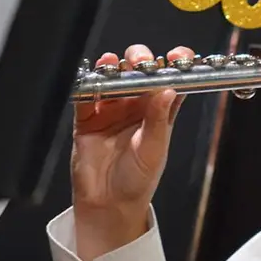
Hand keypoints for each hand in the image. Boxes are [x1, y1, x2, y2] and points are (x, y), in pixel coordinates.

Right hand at [70, 45, 188, 260]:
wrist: (108, 204)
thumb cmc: (138, 179)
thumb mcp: (153, 149)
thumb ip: (158, 119)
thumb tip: (168, 90)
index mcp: (158, 110)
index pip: (170, 79)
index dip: (173, 64)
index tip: (175, 56)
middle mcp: (136, 105)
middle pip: (139, 71)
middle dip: (140, 59)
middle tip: (140, 62)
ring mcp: (111, 109)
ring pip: (112, 77)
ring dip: (113, 67)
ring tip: (114, 65)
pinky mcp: (87, 117)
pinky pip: (85, 94)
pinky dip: (88, 83)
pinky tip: (93, 79)